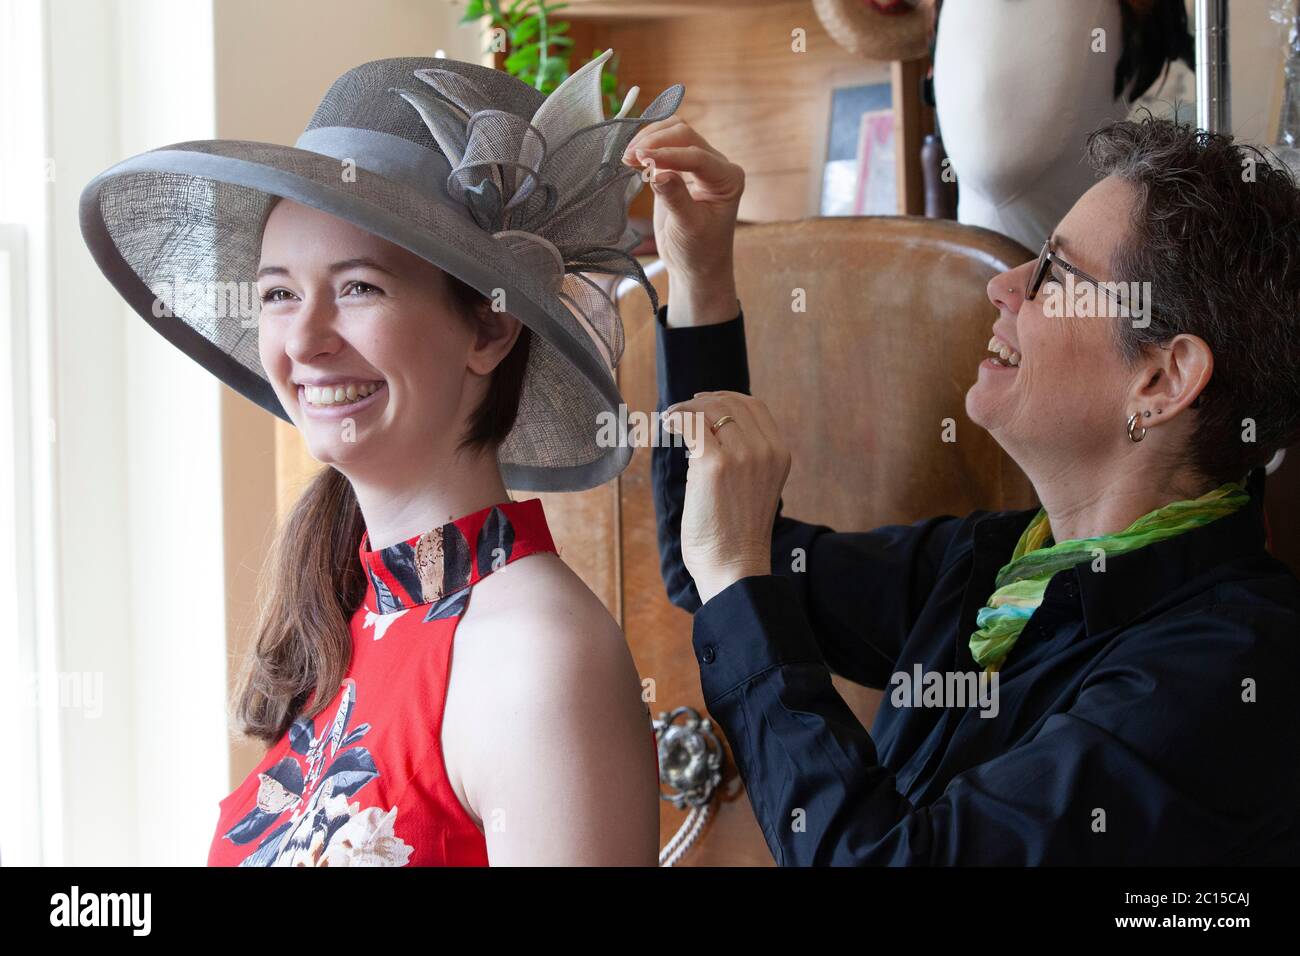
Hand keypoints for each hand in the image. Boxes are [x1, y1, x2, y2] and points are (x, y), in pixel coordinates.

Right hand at [621, 118, 743, 325]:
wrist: (695, 265)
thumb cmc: (699, 251)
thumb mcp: (688, 228)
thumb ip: (676, 198)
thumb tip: (658, 173)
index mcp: (728, 179)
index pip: (697, 156)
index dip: (667, 154)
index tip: (640, 157)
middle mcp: (717, 166)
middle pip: (685, 135)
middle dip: (656, 141)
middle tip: (629, 156)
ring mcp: (699, 164)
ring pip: (674, 133)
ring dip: (650, 138)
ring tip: (627, 156)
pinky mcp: (680, 168)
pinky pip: (664, 146)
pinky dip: (647, 147)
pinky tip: (631, 158)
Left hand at [662, 391, 790, 603]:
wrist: (734, 567)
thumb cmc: (735, 534)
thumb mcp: (752, 486)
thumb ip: (742, 456)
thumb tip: (706, 428)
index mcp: (779, 454)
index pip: (755, 406)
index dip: (725, 398)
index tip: (701, 402)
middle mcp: (766, 450)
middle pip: (732, 402)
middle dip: (700, 402)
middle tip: (678, 412)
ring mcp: (744, 455)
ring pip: (710, 410)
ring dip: (685, 410)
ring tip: (669, 421)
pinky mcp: (716, 465)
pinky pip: (692, 426)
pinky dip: (676, 420)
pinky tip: (666, 427)